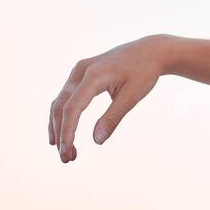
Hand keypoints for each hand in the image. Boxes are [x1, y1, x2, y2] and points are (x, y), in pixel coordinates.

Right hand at [48, 36, 165, 162]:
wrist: (150, 50)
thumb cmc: (144, 72)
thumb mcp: (132, 97)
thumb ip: (113, 118)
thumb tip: (96, 141)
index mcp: (94, 75)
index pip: (73, 107)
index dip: (67, 131)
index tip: (67, 151)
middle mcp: (81, 70)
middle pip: (61, 106)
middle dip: (61, 133)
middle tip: (67, 159)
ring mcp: (79, 70)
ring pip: (60, 102)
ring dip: (59, 127)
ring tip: (67, 152)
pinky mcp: (81, 74)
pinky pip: (66, 96)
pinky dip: (64, 115)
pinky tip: (63, 133)